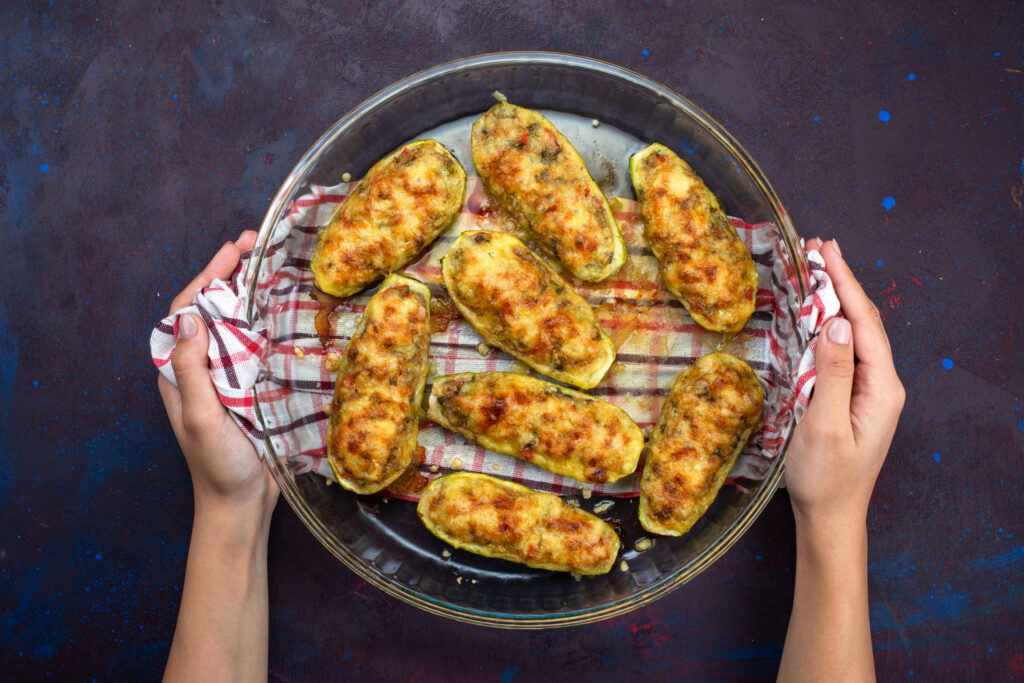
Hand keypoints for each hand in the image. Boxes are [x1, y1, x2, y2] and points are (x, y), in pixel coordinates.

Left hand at [157, 231, 277, 521]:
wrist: (241, 504)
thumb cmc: (217, 465)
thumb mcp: (199, 418)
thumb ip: (191, 372)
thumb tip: (190, 320)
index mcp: (178, 371)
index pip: (187, 310)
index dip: (208, 276)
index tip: (234, 249)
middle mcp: (200, 367)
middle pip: (212, 308)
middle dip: (231, 273)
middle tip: (258, 243)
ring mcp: (227, 376)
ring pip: (235, 323)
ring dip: (251, 291)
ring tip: (274, 263)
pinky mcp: (251, 387)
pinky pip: (257, 345)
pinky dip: (269, 321)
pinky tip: (287, 307)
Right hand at [777, 238, 904, 682]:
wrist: (830, 517)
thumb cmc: (825, 478)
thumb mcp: (824, 426)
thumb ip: (832, 373)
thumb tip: (832, 322)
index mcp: (882, 388)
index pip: (863, 323)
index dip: (845, 283)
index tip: (826, 250)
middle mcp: (881, 384)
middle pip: (862, 323)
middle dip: (842, 283)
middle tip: (818, 248)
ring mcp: (867, 391)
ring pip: (852, 335)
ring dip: (834, 301)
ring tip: (815, 270)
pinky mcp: (851, 399)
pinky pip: (841, 352)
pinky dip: (826, 326)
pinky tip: (813, 315)